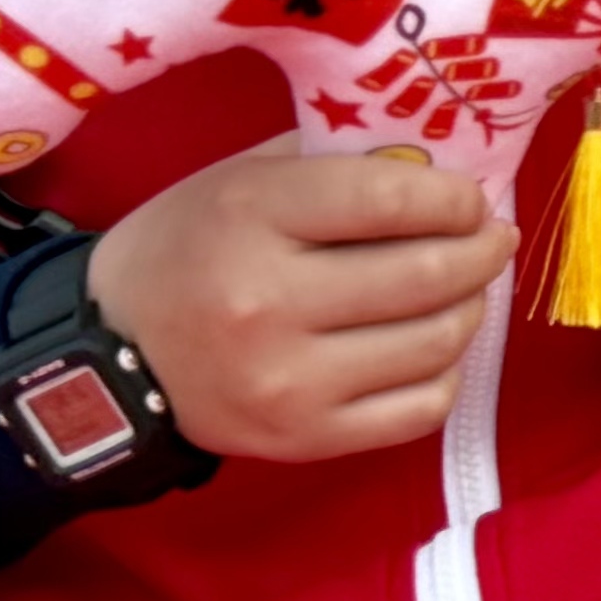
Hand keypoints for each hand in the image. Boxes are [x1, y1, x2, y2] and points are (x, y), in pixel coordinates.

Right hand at [86, 148, 518, 463]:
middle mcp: (267, 302)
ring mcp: (287, 380)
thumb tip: (442, 163)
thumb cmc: (191, 248)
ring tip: (465, 288)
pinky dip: (444, 372)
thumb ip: (338, 162)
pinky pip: (420, 408)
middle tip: (492, 239)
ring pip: (436, 342)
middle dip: (483, 250)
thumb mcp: (244, 178)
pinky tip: (430, 346)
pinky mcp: (302, 438)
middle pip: (428, 274)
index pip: (392, 199)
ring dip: (471, 308)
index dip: (455, 199)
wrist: (108, 353)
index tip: (472, 199)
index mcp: (250, 216)